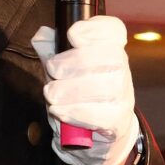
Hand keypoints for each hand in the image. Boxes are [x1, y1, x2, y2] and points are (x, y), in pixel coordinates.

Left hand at [31, 16, 138, 164]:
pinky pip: (101, 115)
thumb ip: (51, 51)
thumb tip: (42, 35)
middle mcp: (121, 71)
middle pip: (111, 56)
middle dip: (75, 62)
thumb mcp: (62, 69)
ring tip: (52, 94)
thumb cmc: (78, 94)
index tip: (72, 35)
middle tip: (52, 70)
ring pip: (106, 86)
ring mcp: (122, 97)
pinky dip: (75, 112)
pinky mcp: (118, 123)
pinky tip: (59, 111)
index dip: (95, 28)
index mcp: (108, 51)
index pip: (113, 30)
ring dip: (71, 89)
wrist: (97, 136)